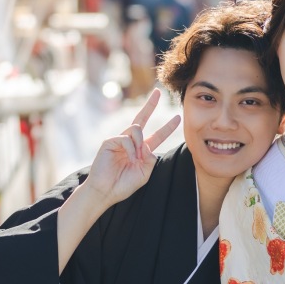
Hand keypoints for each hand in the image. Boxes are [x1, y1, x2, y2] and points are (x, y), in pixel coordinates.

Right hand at [86, 88, 179, 207]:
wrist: (106, 191)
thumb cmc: (123, 185)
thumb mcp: (144, 174)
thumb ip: (151, 159)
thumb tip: (149, 146)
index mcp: (141, 150)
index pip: (157, 135)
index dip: (168, 127)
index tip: (178, 118)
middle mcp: (131, 142)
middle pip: (142, 118)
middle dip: (150, 105)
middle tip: (158, 92)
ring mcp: (119, 140)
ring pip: (136, 128)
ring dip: (140, 143)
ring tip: (136, 158)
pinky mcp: (110, 141)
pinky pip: (126, 137)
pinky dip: (131, 149)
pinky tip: (130, 158)